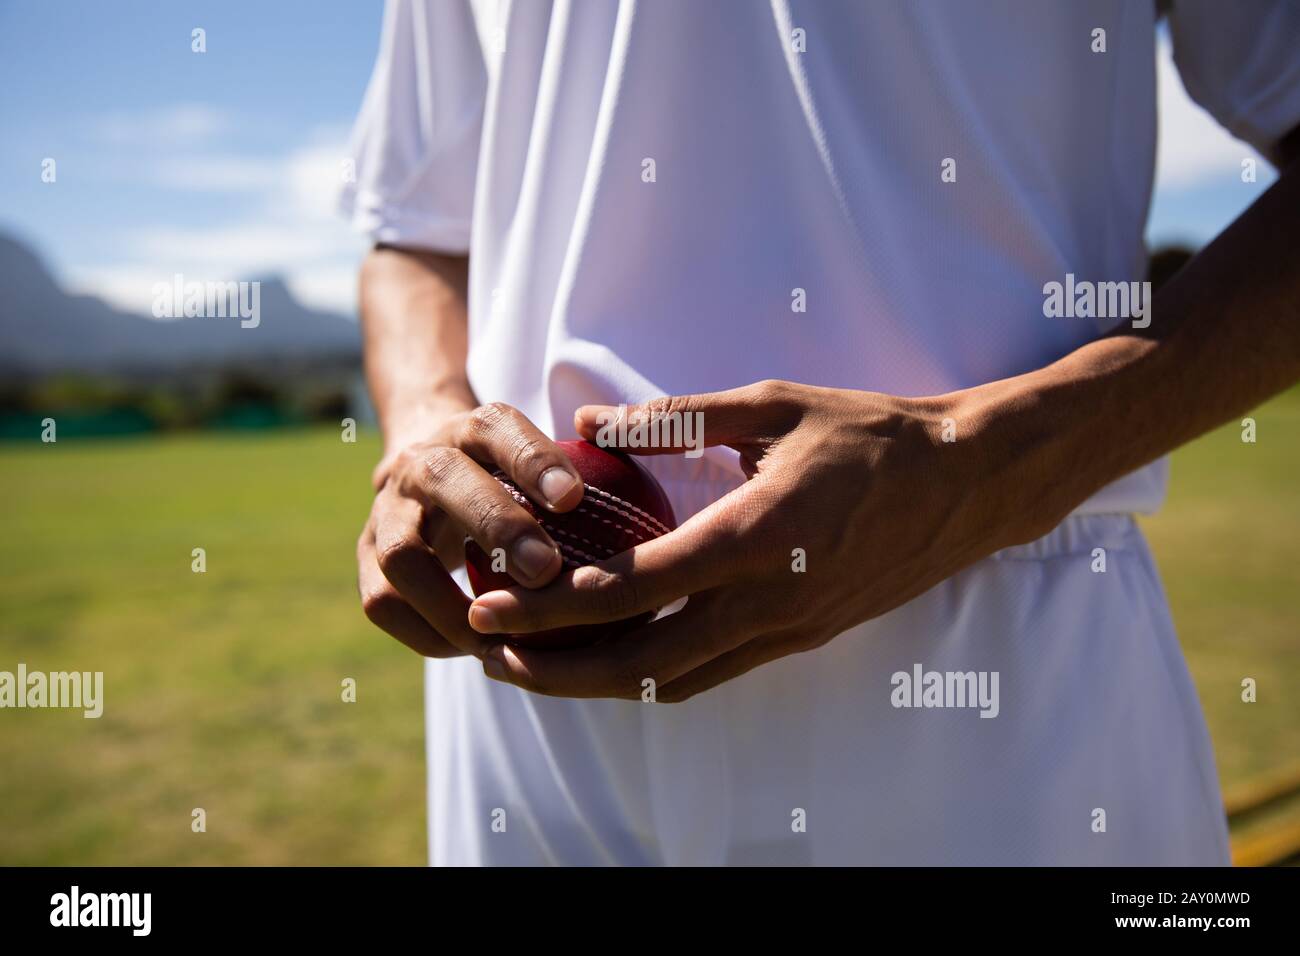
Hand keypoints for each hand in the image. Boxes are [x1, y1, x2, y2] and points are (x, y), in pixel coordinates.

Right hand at [357, 403, 586, 657]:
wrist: (425, 468)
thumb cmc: (517, 476)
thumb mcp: (548, 460)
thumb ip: (597, 476)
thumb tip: (670, 530)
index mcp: (475, 429)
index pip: (501, 430)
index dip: (534, 461)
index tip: (575, 498)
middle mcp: (424, 462)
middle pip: (447, 483)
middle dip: (497, 528)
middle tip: (546, 572)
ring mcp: (387, 511)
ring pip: (404, 556)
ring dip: (455, 603)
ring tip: (506, 637)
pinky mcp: (367, 559)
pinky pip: (386, 604)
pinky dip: (430, 633)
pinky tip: (480, 651)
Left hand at [469, 380, 1052, 698]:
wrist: (968, 484)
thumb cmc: (872, 434)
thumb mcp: (775, 406)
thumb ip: (678, 418)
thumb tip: (592, 422)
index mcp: (756, 537)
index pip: (633, 588)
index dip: (554, 604)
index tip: (494, 605)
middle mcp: (770, 601)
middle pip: (643, 661)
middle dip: (559, 666)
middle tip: (493, 653)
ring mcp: (790, 631)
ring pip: (676, 681)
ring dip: (600, 682)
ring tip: (537, 667)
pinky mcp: (803, 639)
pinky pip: (714, 674)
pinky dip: (653, 675)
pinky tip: (617, 658)